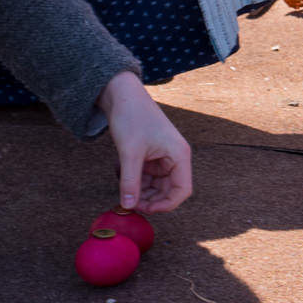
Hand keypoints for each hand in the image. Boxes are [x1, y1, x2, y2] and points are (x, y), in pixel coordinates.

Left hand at [98, 71, 193, 212]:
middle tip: (130, 203)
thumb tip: (129, 206)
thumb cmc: (132, 116)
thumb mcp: (130, 153)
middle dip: (150, 199)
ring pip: (155, 185)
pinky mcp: (150, 154)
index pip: (182, 190)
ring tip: (122, 187)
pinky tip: (119, 172)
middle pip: (168, 190)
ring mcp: (162, 156)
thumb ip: (130, 181)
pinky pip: (146, 175)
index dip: (166, 204)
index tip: (146, 209)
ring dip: (140, 190)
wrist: (122, 94)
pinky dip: (134, 179)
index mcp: (178, 155)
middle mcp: (174, 157)